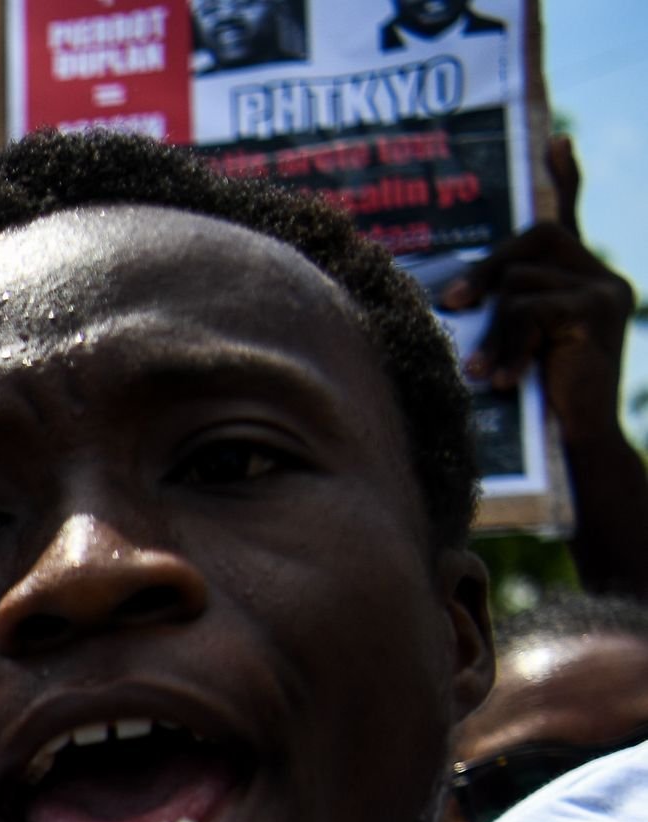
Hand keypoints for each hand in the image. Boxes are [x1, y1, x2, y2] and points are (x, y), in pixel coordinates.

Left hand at [448, 140, 634, 433]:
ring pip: (525, 281)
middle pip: (537, 237)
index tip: (559, 140)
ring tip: (483, 371)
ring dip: (495, 328)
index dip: (565, 179)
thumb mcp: (514, 343)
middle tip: (451, 303)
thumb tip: (450, 294)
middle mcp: (601, 275)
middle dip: (489, 268)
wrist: (576, 446)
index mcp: (581, 278)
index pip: (570, 217)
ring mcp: (607, 290)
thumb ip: (502, 310)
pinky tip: (503, 378)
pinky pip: (533, 308)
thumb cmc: (534, 400)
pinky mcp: (600, 311)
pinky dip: (509, 342)